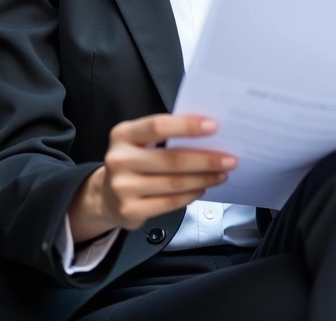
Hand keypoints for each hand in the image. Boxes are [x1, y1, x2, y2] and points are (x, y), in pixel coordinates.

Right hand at [68, 114, 235, 241]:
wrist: (106, 196)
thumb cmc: (133, 161)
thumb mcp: (139, 142)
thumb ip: (165, 136)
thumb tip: (208, 134)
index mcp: (123, 135)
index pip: (158, 126)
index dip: (187, 126)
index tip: (214, 126)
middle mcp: (119, 159)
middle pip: (171, 159)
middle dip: (205, 159)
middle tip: (229, 159)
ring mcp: (123, 187)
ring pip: (174, 183)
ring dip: (203, 179)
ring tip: (222, 174)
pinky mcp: (130, 210)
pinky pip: (170, 202)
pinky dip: (191, 195)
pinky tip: (203, 188)